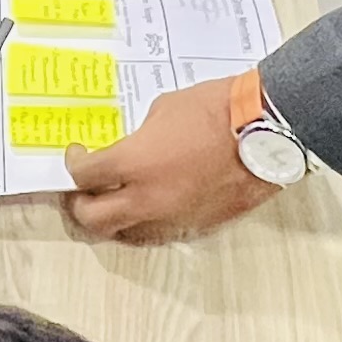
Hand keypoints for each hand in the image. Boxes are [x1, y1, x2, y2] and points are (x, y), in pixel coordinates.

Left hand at [62, 75, 278, 243]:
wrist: (266, 131)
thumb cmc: (214, 109)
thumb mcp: (164, 109)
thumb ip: (141, 136)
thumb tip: (134, 148)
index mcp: (134, 163)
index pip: (85, 176)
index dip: (75, 165)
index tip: (79, 155)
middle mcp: (147, 198)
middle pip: (94, 218)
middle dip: (80, 205)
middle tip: (82, 189)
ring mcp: (172, 217)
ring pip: (126, 233)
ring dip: (114, 217)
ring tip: (114, 199)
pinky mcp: (197, 225)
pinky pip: (160, 230)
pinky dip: (148, 219)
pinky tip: (152, 201)